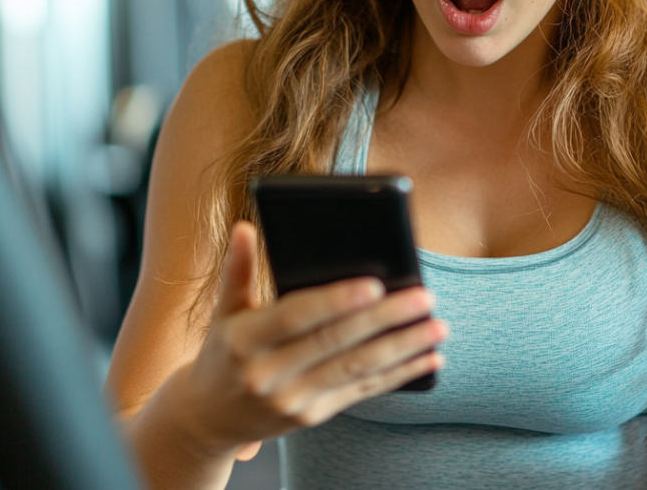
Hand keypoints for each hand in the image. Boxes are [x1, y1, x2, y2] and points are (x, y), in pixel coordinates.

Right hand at [177, 222, 446, 456]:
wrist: (209, 418)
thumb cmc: (222, 352)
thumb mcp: (223, 312)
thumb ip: (237, 270)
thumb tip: (246, 228)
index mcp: (244, 340)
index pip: (296, 316)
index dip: (336, 301)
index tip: (374, 283)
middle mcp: (267, 374)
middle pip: (336, 343)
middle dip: (385, 319)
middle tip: (424, 297)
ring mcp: (292, 400)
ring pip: (356, 369)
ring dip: (402, 348)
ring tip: (437, 326)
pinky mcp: (313, 416)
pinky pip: (362, 392)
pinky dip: (398, 375)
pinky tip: (428, 359)